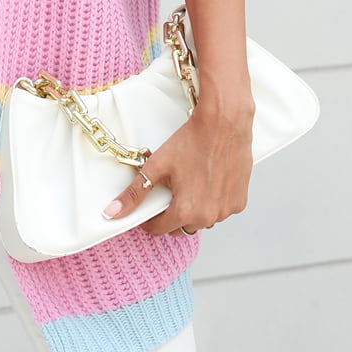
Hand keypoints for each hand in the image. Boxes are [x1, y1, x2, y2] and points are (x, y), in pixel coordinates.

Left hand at [101, 97, 254, 236]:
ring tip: (191, 184)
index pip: (159, 229)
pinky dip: (214, 202)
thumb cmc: (191, 140)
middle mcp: (208, 217)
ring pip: (203, 220)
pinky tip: (209, 181)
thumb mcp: (157, 165)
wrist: (224, 122)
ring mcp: (226, 211)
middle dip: (173, 214)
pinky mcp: (240, 202)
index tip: (150, 206)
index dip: (150, 218)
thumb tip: (112, 213)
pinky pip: (222, 210)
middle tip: (171, 190)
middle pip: (182, 226)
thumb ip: (135, 193)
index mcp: (185, 211)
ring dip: (195, 209)